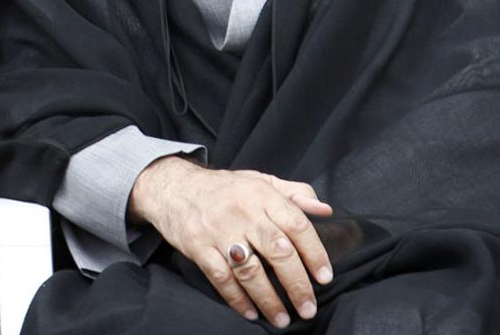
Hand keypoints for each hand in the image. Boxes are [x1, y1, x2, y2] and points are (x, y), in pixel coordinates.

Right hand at [128, 157, 333, 328]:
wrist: (174, 186)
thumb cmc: (224, 187)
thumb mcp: (260, 180)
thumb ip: (294, 193)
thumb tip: (325, 210)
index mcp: (261, 194)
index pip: (296, 224)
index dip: (314, 253)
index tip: (324, 277)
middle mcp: (242, 212)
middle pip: (277, 251)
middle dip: (296, 284)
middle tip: (308, 308)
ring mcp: (218, 230)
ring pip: (249, 270)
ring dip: (268, 299)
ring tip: (282, 319)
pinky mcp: (198, 247)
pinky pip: (221, 278)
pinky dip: (237, 299)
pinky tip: (251, 312)